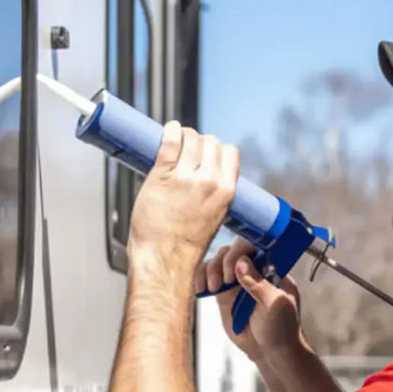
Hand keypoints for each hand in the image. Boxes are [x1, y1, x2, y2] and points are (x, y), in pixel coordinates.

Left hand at [127, 121, 238, 267]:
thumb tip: (205, 173)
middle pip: (210, 141)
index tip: (206, 152)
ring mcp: (185, 178)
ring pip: (190, 138)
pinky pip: (169, 143)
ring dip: (183, 134)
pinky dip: (169, 132)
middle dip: (199, 141)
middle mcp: (209, 182)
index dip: (217, 149)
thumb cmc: (185, 245)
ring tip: (174, 139)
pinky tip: (167, 131)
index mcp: (226, 191)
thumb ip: (213, 194)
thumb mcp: (214, 217)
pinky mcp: (162, 176)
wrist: (164, 260)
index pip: (230, 152)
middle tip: (186, 148)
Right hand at [195, 237, 304, 361]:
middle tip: (224, 282)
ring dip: (210, 269)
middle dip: (224, 261)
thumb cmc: (282, 329)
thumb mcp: (275, 305)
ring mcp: (237, 281)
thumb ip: (259, 284)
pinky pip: (208, 277)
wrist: (271, 352)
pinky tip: (201, 289)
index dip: (240, 250)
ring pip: (218, 260)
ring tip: (213, 288)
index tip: (234, 268)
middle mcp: (253, 270)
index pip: (254, 245)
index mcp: (271, 268)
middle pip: (232, 250)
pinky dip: (200, 277)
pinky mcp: (223, 294)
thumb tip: (241, 262)